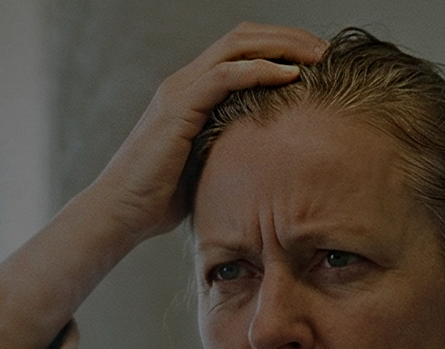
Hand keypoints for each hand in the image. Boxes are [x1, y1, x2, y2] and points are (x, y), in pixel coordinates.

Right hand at [90, 22, 326, 240]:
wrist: (118, 214)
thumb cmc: (155, 203)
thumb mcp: (202, 171)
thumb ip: (227, 154)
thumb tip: (263, 167)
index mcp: (189, 94)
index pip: (240, 52)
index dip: (278, 50)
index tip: (315, 65)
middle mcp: (183, 83)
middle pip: (244, 37)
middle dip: (288, 38)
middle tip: (326, 52)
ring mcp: (179, 91)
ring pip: (238, 46)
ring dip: (282, 46)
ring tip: (317, 57)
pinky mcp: (178, 107)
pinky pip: (226, 74)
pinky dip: (261, 70)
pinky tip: (289, 76)